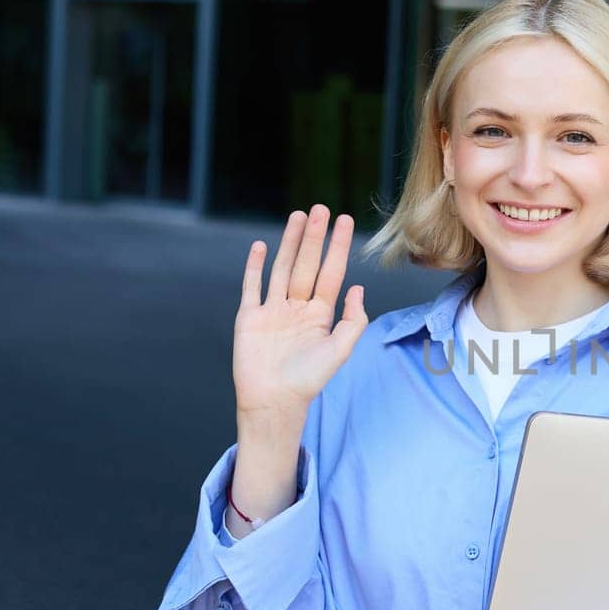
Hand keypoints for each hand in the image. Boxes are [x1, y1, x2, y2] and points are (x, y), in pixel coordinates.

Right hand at [234, 204, 367, 418]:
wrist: (274, 401)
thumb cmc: (309, 380)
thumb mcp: (340, 351)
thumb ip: (353, 320)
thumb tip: (358, 288)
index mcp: (320, 314)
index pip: (331, 272)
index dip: (338, 247)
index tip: (345, 221)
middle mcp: (297, 307)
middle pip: (307, 264)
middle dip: (314, 237)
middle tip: (321, 208)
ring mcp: (273, 310)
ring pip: (281, 268)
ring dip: (290, 243)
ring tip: (298, 216)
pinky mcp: (250, 317)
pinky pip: (252, 286)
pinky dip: (254, 266)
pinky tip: (260, 246)